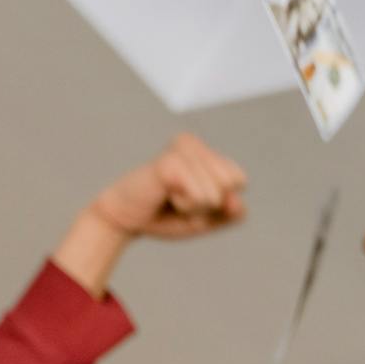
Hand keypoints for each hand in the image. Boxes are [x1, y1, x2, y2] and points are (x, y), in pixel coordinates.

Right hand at [86, 133, 247, 240]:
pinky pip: (201, 197)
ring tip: (170, 198)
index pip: (239, 180)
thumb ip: (229, 213)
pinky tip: (165, 196)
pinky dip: (186, 206)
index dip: (220, 201)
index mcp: (203, 150)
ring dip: (195, 208)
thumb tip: (237, 201)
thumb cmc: (164, 216)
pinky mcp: (171, 163)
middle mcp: (194, 143)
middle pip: (232, 184)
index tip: (191, 199)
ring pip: (217, 194)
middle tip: (179, 200)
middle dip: (210, 204)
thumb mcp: (205, 219)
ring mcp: (182, 150)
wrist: (125, 219)